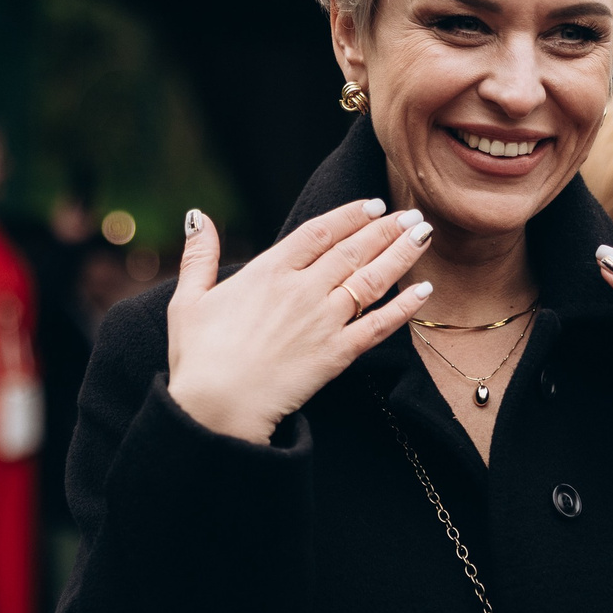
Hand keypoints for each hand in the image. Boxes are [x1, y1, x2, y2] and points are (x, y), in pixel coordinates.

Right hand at [165, 201, 434, 443]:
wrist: (216, 407)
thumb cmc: (197, 357)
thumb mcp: (189, 299)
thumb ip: (199, 256)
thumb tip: (198, 217)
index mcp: (268, 272)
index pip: (319, 231)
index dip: (350, 215)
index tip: (373, 204)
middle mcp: (302, 290)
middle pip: (353, 250)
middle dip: (386, 229)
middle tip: (412, 214)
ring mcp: (323, 321)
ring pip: (371, 279)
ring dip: (401, 254)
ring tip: (423, 235)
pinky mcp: (337, 355)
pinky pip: (379, 326)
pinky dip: (404, 307)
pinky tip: (424, 291)